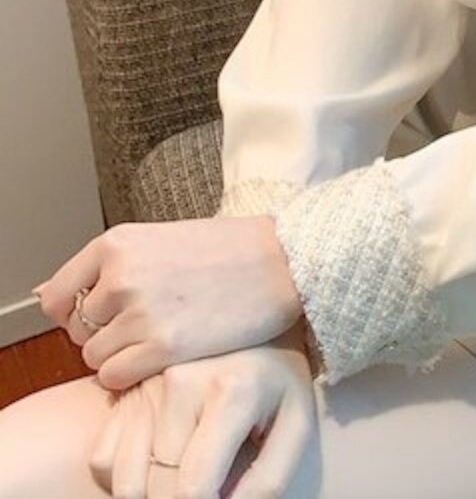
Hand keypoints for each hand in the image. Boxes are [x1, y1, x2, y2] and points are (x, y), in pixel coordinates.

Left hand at [32, 215, 304, 389]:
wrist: (287, 260)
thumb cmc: (232, 249)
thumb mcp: (163, 239)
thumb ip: (112, 265)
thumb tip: (46, 297)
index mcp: (119, 242)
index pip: (58, 295)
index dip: (78, 311)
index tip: (107, 314)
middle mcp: (121, 275)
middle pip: (79, 328)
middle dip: (108, 332)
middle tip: (152, 322)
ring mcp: (140, 311)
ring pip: (95, 356)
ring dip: (123, 354)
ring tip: (166, 335)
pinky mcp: (163, 345)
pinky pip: (114, 377)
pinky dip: (133, 374)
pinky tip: (167, 353)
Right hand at [87, 321, 317, 497]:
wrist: (257, 319)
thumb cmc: (281, 379)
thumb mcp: (296, 423)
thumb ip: (268, 478)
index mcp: (231, 392)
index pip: (192, 489)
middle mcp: (180, 383)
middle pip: (157, 488)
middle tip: (205, 490)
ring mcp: (147, 383)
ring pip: (125, 482)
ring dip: (149, 496)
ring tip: (184, 483)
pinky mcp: (126, 389)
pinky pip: (103, 459)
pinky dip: (124, 478)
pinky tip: (158, 466)